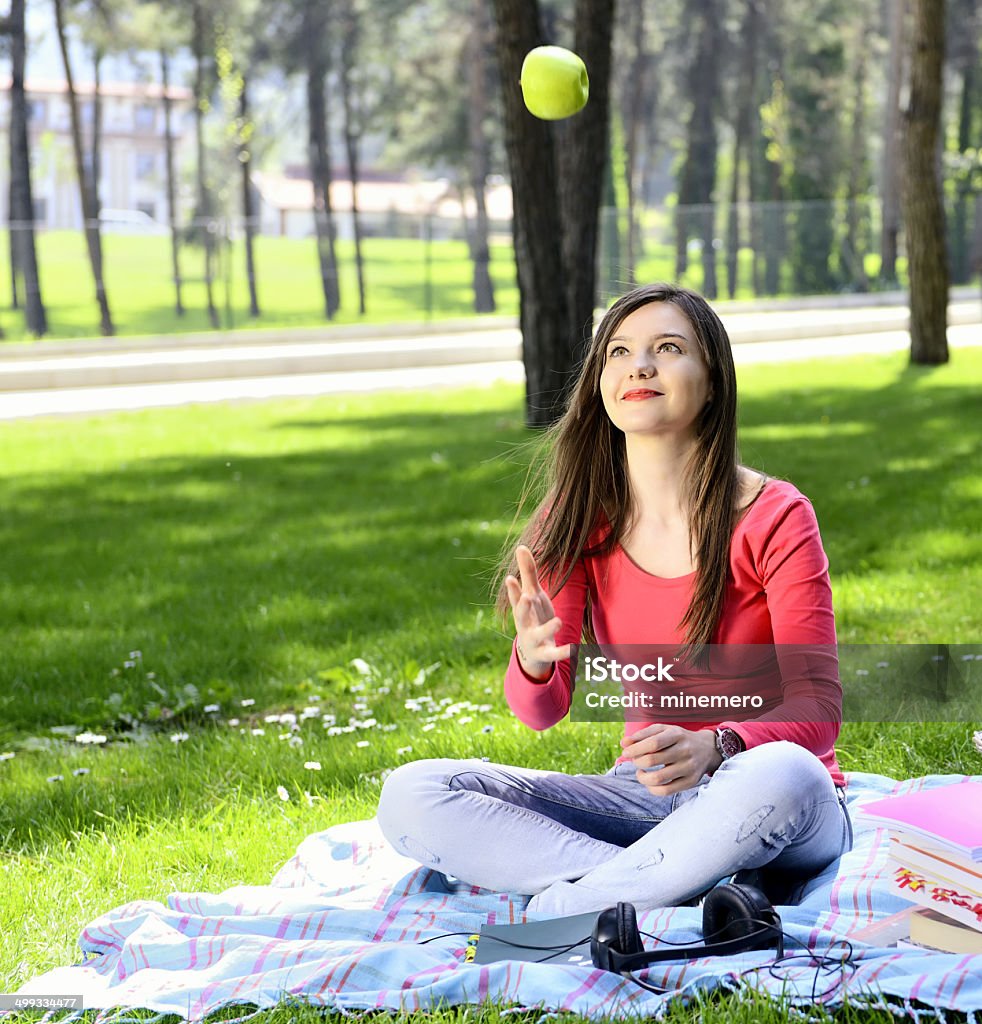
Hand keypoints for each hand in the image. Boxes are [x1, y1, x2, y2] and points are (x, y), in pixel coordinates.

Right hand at [504, 545, 571, 680]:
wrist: (532, 650)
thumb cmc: (532, 614)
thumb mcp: (531, 593)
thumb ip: (527, 572)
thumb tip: (521, 546)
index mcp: (521, 608)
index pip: (515, 597)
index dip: (512, 589)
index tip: (510, 578)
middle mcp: (524, 623)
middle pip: (520, 615)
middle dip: (522, 607)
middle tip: (527, 596)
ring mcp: (533, 639)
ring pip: (539, 634)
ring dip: (548, 628)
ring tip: (559, 621)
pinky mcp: (545, 653)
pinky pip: (555, 653)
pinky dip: (564, 651)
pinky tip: (575, 648)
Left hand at [620, 724, 721, 795]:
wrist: (707, 749)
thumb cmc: (678, 738)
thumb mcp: (663, 730)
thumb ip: (642, 735)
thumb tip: (623, 743)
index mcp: (676, 734)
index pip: (653, 743)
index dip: (636, 749)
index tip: (626, 752)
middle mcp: (685, 751)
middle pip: (653, 760)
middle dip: (637, 762)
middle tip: (634, 761)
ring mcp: (689, 767)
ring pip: (659, 778)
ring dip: (642, 778)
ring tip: (640, 773)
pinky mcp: (690, 782)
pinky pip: (666, 791)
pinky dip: (652, 789)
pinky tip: (649, 782)